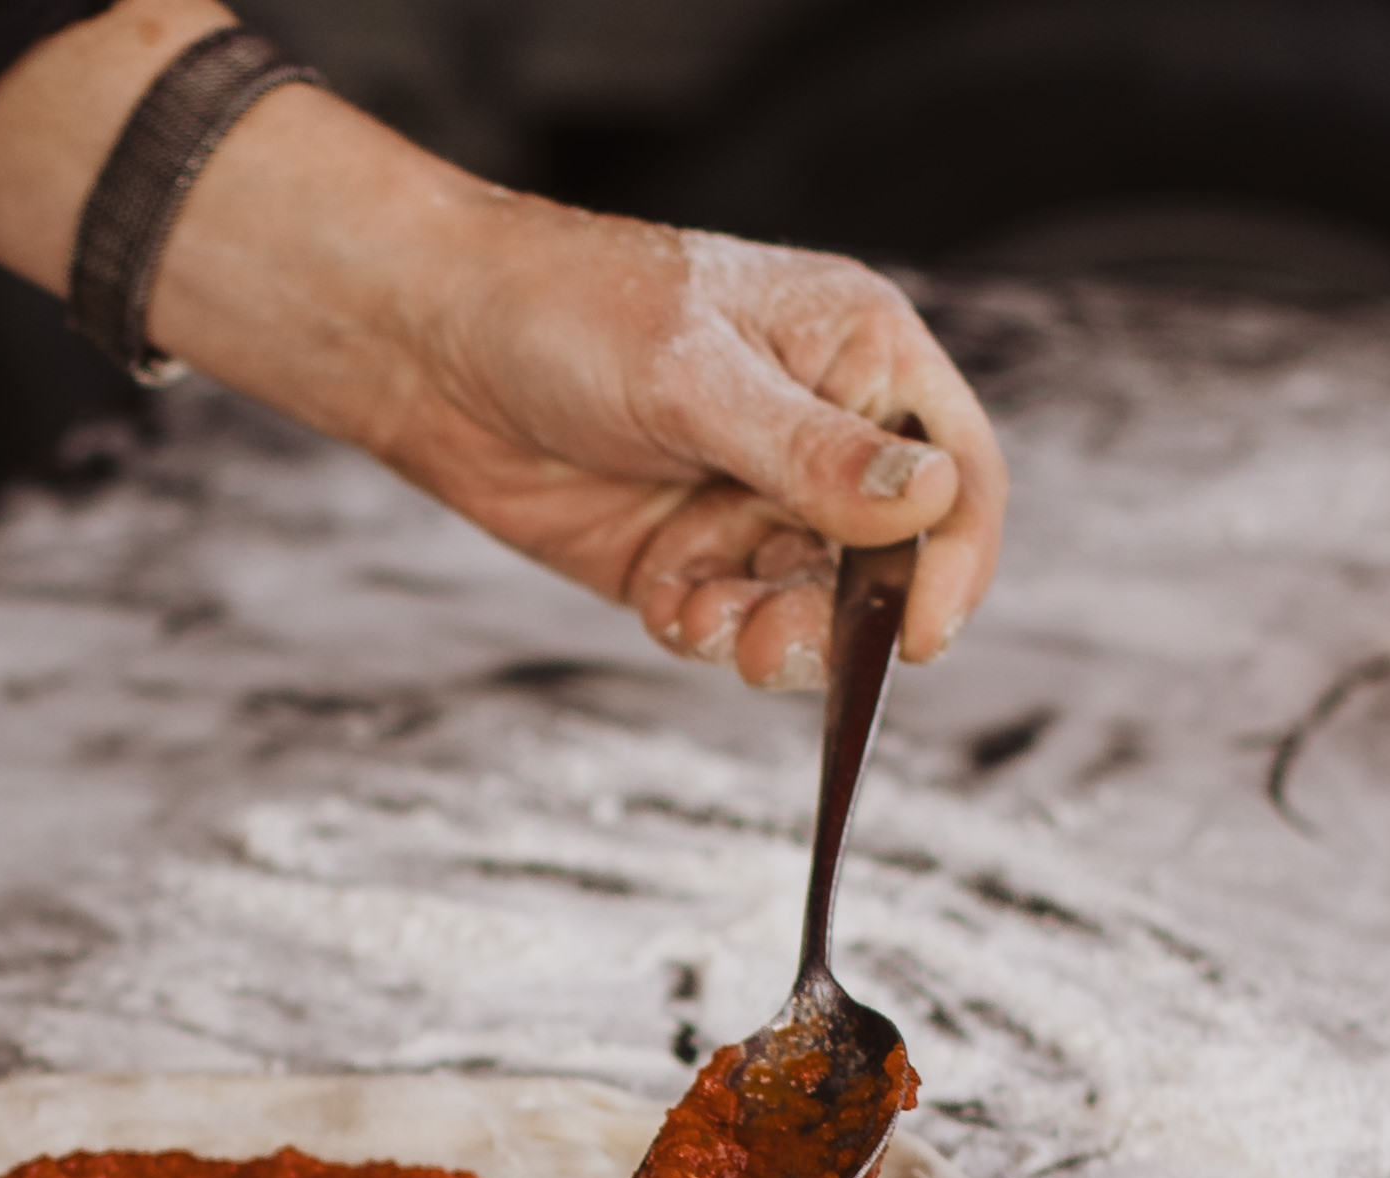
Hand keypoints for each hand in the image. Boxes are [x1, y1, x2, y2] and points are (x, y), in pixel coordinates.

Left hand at [0, 1, 1005, 689]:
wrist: (433, 347)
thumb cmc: (567, 317)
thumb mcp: (694, 379)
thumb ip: (809, 451)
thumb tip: (926, 502)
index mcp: (858, 358)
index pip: (956, 474)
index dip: (953, 560)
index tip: (921, 636)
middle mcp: (819, 435)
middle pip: (883, 563)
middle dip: (838, 617)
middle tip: (773, 649)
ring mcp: (750, 501)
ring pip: (805, 606)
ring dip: (770, 634)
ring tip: (704, 622)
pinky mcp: (685, 557)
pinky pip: (726, 621)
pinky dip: (704, 628)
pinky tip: (665, 603)